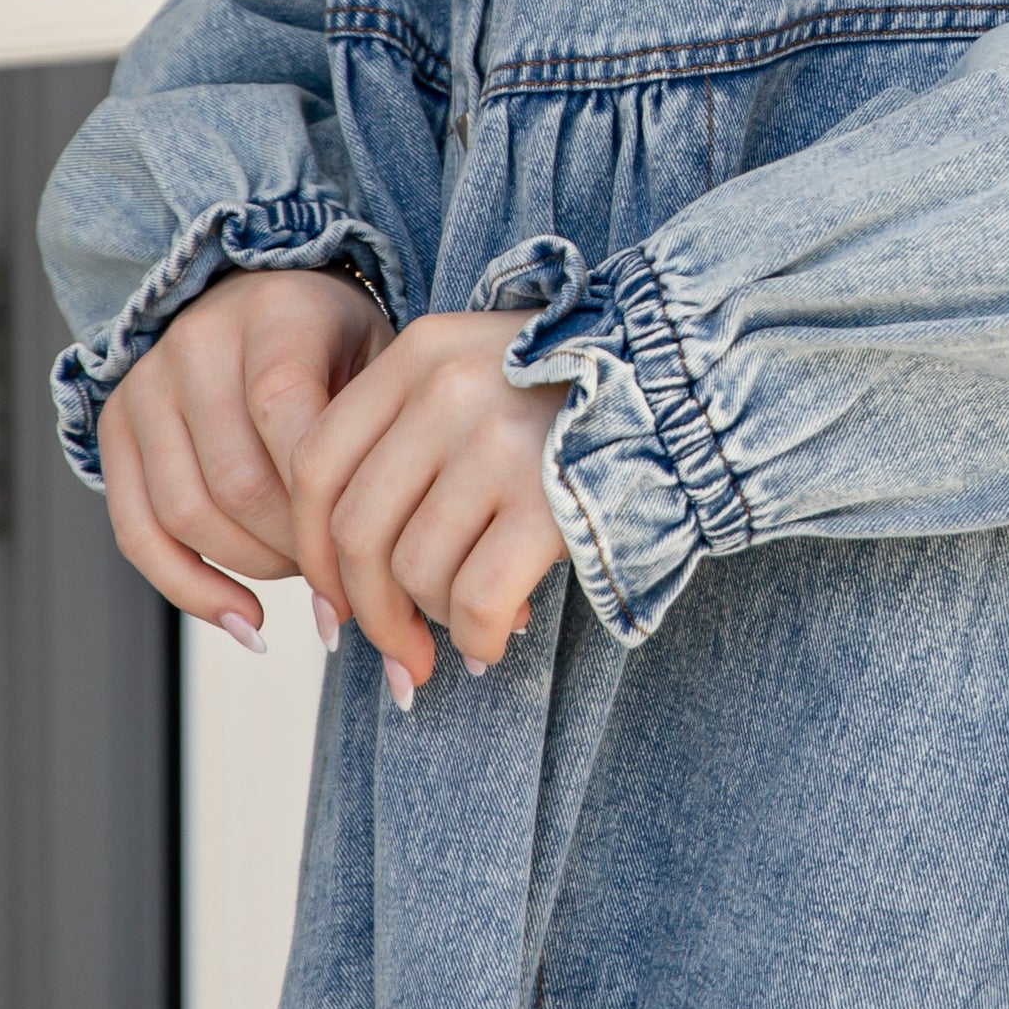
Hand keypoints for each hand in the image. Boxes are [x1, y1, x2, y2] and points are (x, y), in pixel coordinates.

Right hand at [96, 265, 389, 651]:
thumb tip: (375, 573)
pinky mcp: (115, 427)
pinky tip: (245, 617)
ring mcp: (146, 385)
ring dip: (251, 568)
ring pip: (186, 514)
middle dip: (296, 546)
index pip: (287, 418)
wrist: (262, 295)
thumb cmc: (338, 346)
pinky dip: (189, 589)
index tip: (368, 547)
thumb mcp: (379, 363)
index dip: (326, 502)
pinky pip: (137, 531)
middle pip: (238, 482)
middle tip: (341, 565)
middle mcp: (198, 342)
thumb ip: (378, 443)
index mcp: (276, 314)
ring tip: (301, 572)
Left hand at [286, 316, 573, 703]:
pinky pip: (476, 599)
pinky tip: (495, 643)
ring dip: (436, 620)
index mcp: (420, 352)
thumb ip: (408, 444)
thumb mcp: (479, 381)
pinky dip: (477, 635)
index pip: (316, 464)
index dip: (313, 551)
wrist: (695, 388)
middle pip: (355, 529)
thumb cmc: (577, 404)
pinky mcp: (550, 498)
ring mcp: (499, 441)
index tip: (333, 605)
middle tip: (399, 655)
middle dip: (369, 612)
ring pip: (414, 570)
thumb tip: (341, 584)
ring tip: (473, 623)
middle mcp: (448, 389)